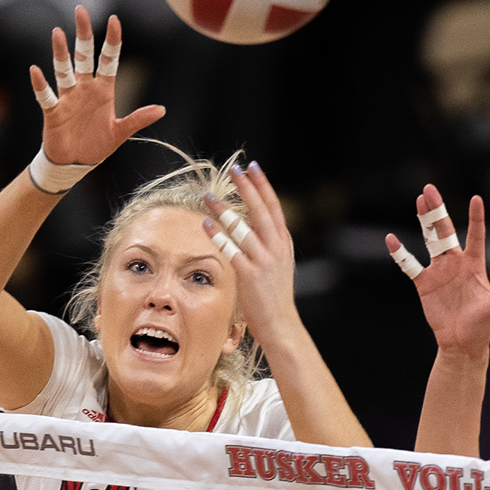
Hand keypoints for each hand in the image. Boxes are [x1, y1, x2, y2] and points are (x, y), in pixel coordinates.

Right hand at [31, 6, 163, 166]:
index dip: (112, 41)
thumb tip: (162, 109)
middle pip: (84, 56)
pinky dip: (41, 85)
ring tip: (57, 33)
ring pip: (63, 70)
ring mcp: (68, 98)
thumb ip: (138, 119)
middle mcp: (84, 89)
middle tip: (80, 10)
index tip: (115, 19)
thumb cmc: (97, 145)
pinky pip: (47, 96)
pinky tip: (36, 70)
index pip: (108, 60)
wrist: (75, 163)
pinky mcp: (54, 112)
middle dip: (83, 34)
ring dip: (61, 53)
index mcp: (103, 90)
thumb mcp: (121, 132)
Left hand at [203, 161, 300, 344]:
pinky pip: (231, 249)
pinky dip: (217, 234)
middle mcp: (276, 247)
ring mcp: (263, 260)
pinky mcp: (249, 274)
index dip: (262, 184)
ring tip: (208, 196)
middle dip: (246, 187)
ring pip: (242, 228)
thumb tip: (253, 220)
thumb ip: (267, 241)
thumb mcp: (277, 262)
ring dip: (224, 210)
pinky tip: (205, 223)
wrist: (280, 322)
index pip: (273, 206)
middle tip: (233, 169)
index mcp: (283, 241)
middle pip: (260, 210)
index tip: (252, 166)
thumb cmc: (275, 294)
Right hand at [387, 185, 489, 357]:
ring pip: (429, 240)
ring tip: (419, 200)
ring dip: (424, 221)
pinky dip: (400, 253)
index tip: (476, 198)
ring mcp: (439, 271)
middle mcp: (456, 263)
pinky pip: (410, 265)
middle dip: (438, 210)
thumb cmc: (482, 327)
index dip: (476, 218)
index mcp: (475, 265)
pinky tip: (391, 239)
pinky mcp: (424, 284)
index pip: (476, 236)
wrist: (462, 344)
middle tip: (429, 189)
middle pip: (445, 231)